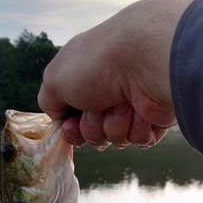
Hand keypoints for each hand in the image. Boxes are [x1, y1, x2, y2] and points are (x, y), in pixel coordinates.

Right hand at [38, 0, 195, 148]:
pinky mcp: (154, 119)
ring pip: (116, 139)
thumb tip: (60, 119)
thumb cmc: (95, 65)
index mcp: (86, 81)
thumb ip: (49, 101)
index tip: (71, 125)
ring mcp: (132, 107)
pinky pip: (140, 140)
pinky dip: (137, 128)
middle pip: (93, 134)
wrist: (142, 61)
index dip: (71, 129)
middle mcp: (109, 94)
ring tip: (123, 103)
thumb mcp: (54, 79)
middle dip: (93, 127)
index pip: (73, 120)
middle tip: (99, 108)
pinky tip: (140, 109)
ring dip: (115, 125)